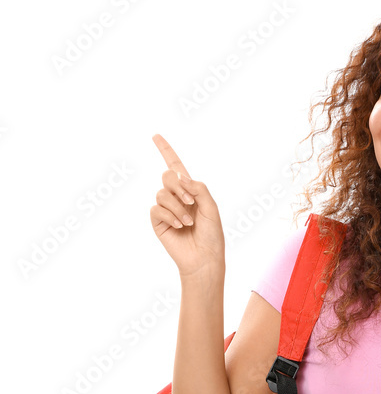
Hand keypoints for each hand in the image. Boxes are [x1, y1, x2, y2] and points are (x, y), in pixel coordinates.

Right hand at [150, 134, 225, 277]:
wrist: (204, 258)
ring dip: (177, 207)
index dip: (166, 150)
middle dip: (178, 186)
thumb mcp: (211, 207)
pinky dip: (170, 215)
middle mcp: (176, 197)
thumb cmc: (212, 235)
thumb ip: (198, 188)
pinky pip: (156, 208)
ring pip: (162, 193)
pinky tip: (180, 226)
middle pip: (167, 176)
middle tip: (191, 202)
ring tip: (188, 221)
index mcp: (190, 191)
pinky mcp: (158, 222)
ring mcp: (166, 209)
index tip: (155, 135)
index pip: (176, 166)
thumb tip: (180, 176)